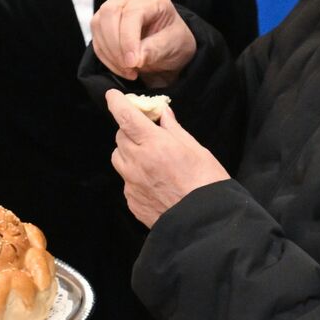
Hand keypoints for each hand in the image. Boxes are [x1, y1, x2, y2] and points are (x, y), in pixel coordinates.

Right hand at [90, 0, 196, 86]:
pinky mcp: (102, 23)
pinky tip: (121, 68)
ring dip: (109, 53)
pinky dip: (105, 58)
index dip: (128, 38)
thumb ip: (155, 49)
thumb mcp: (174, 45)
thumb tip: (134, 59)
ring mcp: (112, 8)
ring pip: (98, 25)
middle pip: (110, 13)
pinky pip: (96, 39)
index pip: (132, 13)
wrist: (168, 47)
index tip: (132, 62)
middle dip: (115, 44)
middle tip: (129, 67)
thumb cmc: (174, 41)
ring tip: (128, 70)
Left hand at [106, 89, 228, 227]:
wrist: (206, 224)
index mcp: (154, 145)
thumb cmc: (207, 183)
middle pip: (120, 137)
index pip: (126, 117)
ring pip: (118, 158)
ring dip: (128, 152)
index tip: (112, 96)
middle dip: (130, 130)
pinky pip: (126, 181)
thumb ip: (173, 129)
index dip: (117, 103)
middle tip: (147, 133)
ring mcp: (131, 184)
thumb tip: (162, 112)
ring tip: (149, 158)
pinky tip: (154, 182)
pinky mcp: (132, 201)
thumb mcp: (196, 149)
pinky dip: (134, 175)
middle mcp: (137, 163)